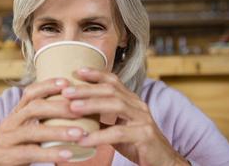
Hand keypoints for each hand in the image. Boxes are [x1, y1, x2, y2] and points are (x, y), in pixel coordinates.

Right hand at [0, 78, 84, 165]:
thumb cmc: (17, 142)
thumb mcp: (25, 125)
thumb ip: (43, 118)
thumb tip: (77, 110)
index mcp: (17, 111)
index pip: (31, 92)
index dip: (48, 85)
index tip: (67, 82)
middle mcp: (11, 121)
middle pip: (34, 108)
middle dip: (59, 107)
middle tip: (80, 109)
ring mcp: (8, 139)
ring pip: (34, 131)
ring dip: (59, 131)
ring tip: (80, 133)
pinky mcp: (7, 156)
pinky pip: (31, 153)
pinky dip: (51, 153)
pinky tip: (68, 154)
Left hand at [61, 68, 189, 165]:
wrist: (163, 161)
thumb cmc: (137, 142)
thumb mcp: (118, 127)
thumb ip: (103, 118)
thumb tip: (76, 113)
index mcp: (131, 100)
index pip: (113, 81)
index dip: (96, 74)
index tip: (78, 71)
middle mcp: (138, 105)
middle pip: (111, 90)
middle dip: (87, 89)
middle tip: (66, 91)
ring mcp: (142, 119)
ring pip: (116, 105)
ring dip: (91, 105)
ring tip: (72, 108)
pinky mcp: (144, 135)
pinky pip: (118, 133)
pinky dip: (98, 136)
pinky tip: (83, 140)